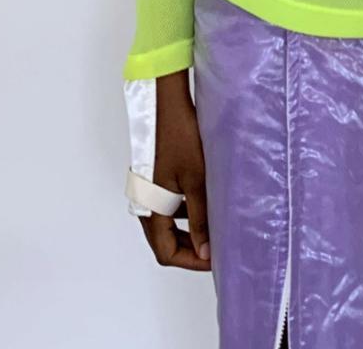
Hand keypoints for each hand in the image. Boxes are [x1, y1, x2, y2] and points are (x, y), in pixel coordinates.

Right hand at [136, 69, 212, 270]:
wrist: (166, 102)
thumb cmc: (179, 137)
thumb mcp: (195, 179)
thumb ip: (200, 217)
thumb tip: (206, 250)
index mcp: (150, 209)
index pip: (165, 252)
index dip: (191, 260)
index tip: (214, 258)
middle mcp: (145, 204)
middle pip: (164, 242)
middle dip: (191, 249)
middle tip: (217, 247)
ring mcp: (149, 190)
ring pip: (167, 224)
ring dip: (189, 230)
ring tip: (215, 227)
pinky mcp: (156, 178)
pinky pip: (169, 206)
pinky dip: (186, 212)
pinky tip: (206, 204)